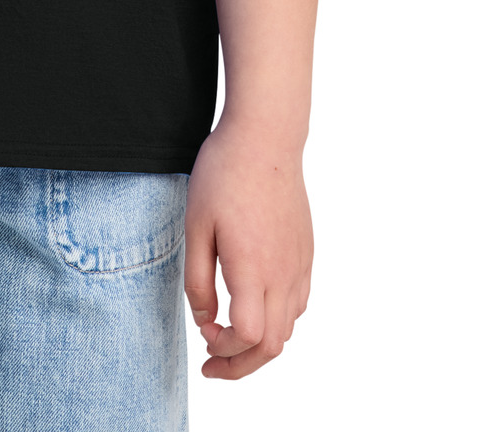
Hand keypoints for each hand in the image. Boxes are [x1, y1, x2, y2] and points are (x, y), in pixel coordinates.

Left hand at [183, 118, 312, 379]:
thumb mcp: (195, 225)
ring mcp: (299, 264)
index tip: (202, 331)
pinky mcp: (305, 252)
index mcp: (253, 269)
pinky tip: (254, 305)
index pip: (248, 338)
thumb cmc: (223, 175)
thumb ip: (197, 279)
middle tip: (212, 363)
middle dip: (241, 364)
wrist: (265, 137)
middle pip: (272, 346)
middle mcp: (283, 273)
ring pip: (289, 328)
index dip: (223, 348)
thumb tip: (204, 319)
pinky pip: (298, 303)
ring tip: (229, 336)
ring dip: (260, 344)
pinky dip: (277, 319)